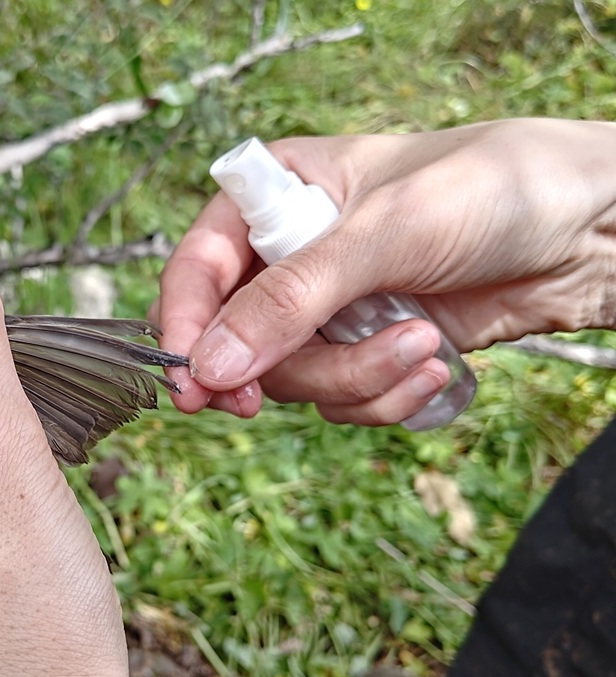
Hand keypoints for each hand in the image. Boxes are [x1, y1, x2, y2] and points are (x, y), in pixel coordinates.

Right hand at [157, 118, 615, 424]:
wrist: (593, 226)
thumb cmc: (490, 189)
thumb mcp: (380, 235)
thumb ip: (290, 301)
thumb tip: (211, 365)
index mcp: (273, 196)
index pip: (197, 269)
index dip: (184, 327)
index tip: (193, 383)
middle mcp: (291, 255)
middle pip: (238, 340)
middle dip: (280, 370)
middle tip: (264, 404)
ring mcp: (332, 307)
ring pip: (294, 379)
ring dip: (357, 379)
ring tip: (423, 347)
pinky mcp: (373, 348)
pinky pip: (346, 398)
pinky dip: (388, 395)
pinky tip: (439, 363)